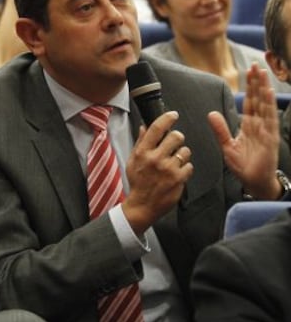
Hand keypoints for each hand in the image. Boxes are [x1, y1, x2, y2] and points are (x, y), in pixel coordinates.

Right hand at [123, 111, 192, 234]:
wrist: (142, 206)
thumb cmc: (138, 183)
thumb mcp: (133, 161)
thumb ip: (140, 142)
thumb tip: (144, 127)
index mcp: (143, 152)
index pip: (157, 128)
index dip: (167, 118)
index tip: (173, 115)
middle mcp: (156, 159)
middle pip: (176, 136)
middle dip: (177, 138)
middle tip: (174, 144)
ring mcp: (168, 169)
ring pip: (185, 151)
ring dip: (182, 154)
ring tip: (175, 162)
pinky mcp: (178, 179)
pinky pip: (189, 166)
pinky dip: (185, 168)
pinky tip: (177, 173)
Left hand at [209, 63, 280, 199]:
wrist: (253, 182)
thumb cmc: (243, 165)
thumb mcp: (227, 145)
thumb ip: (220, 129)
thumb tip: (210, 113)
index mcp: (249, 126)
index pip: (249, 102)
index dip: (249, 87)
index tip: (249, 72)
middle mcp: (259, 125)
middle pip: (258, 99)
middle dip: (257, 82)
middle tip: (256, 65)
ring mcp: (266, 130)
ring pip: (264, 105)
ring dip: (263, 89)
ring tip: (262, 73)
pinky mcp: (270, 138)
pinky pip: (269, 119)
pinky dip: (268, 105)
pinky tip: (266, 93)